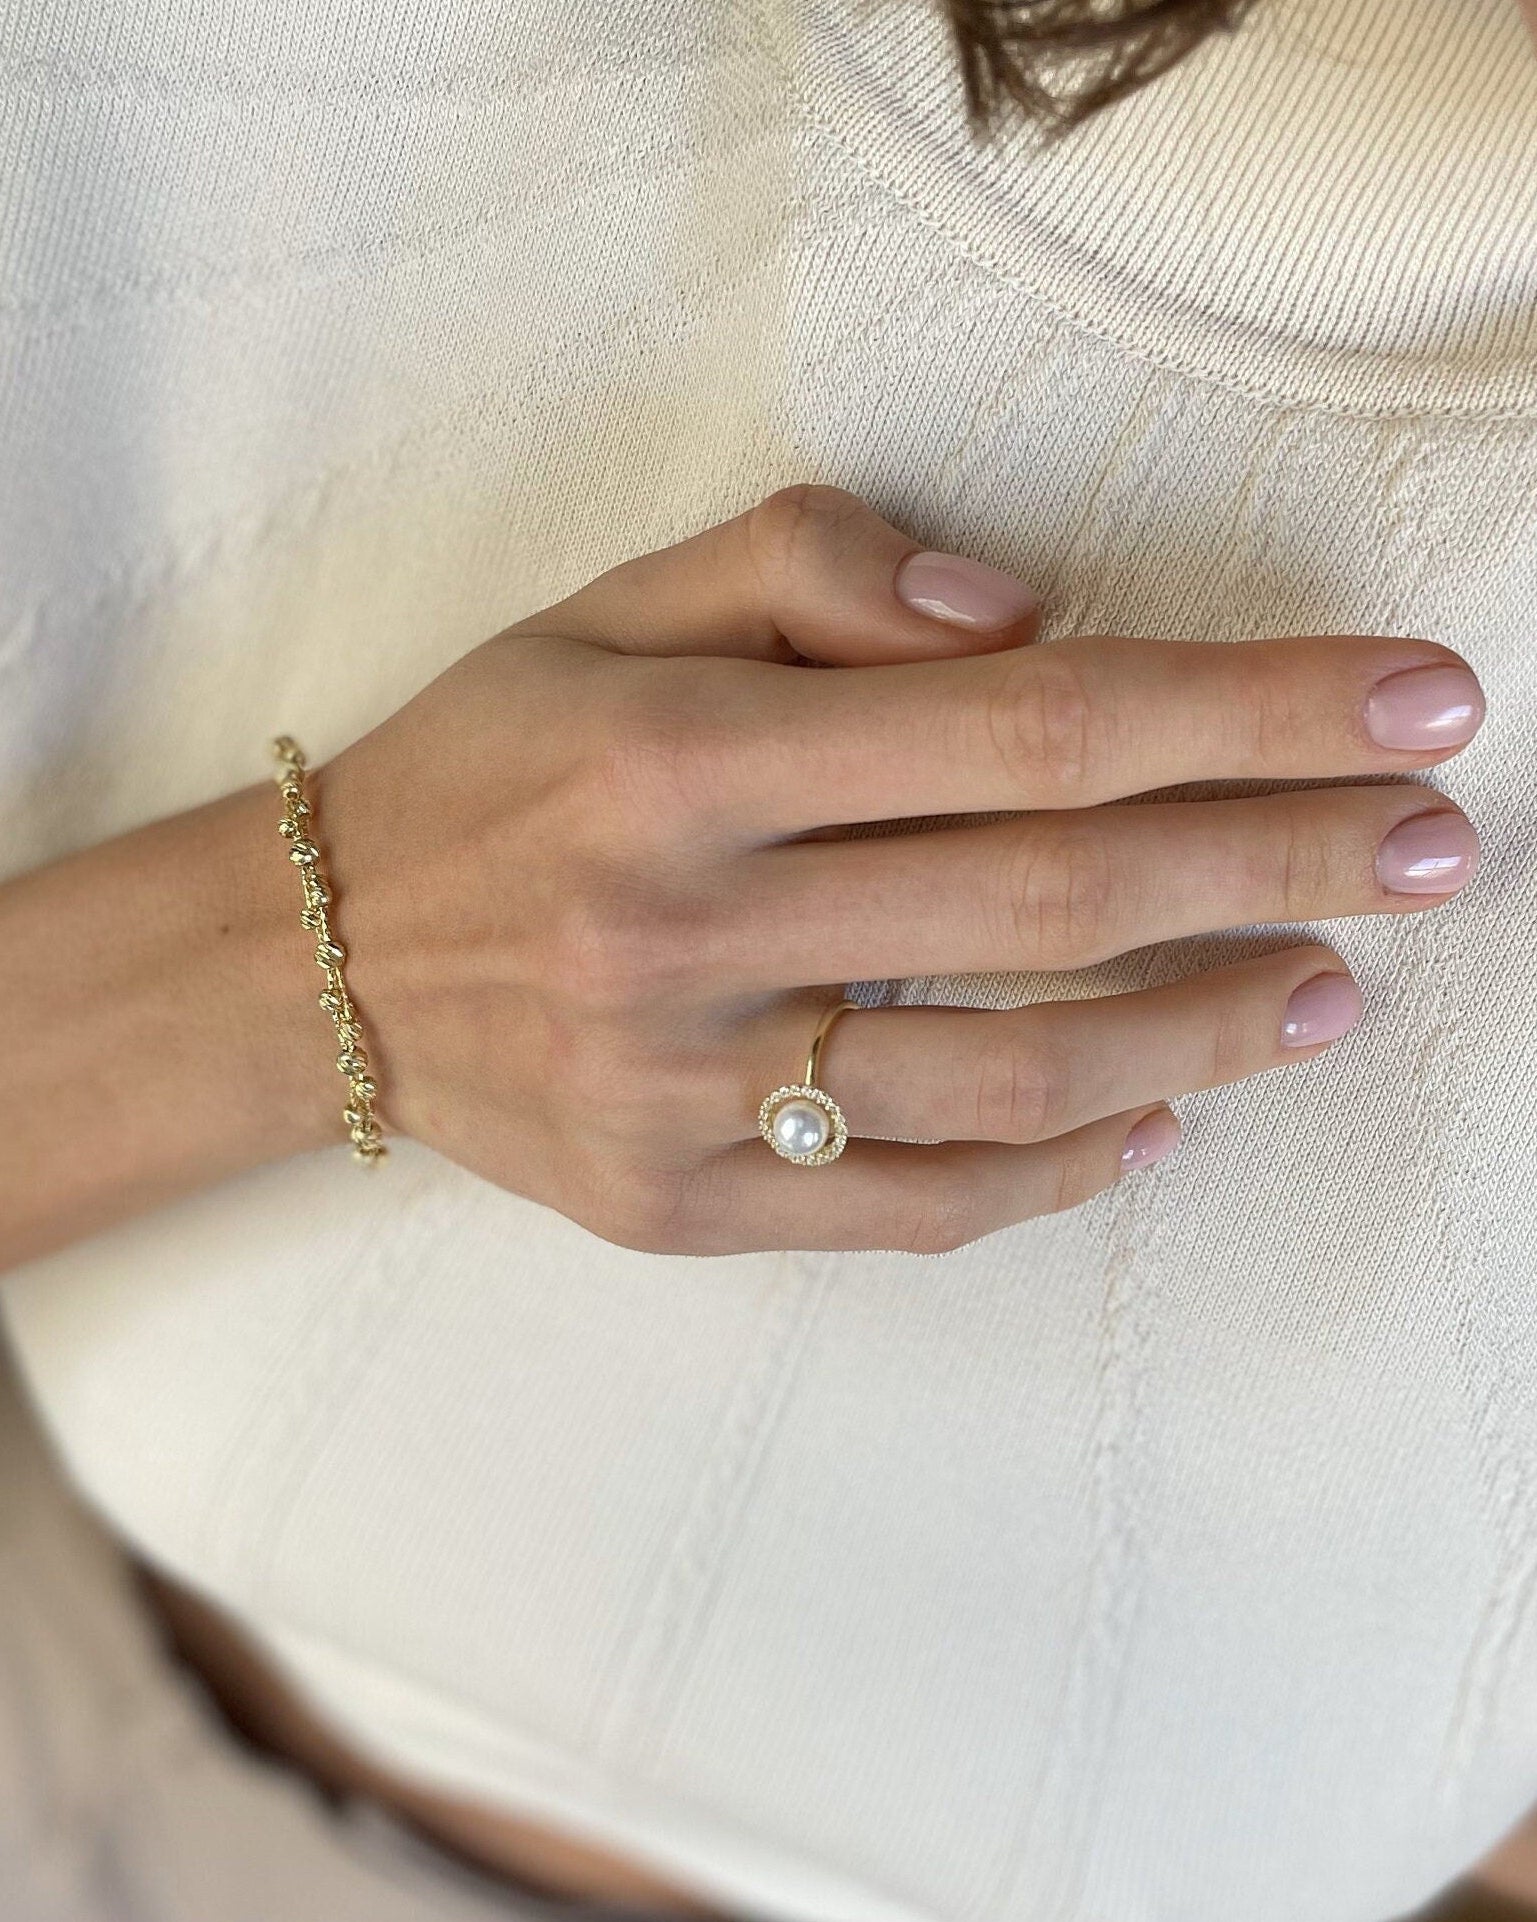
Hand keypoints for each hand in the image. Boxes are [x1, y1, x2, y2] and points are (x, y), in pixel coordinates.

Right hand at [321, 486, 1484, 1254]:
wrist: (318, 962)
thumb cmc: (489, 764)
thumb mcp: (616, 607)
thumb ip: (819, 566)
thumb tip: (1034, 616)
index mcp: (684, 755)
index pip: (1031, 725)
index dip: (1246, 710)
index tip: (1411, 703)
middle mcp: (690, 928)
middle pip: (1057, 896)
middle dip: (1283, 860)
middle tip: (1442, 843)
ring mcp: (687, 1092)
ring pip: (1008, 1070)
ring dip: (1204, 1031)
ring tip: (1332, 987)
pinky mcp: (681, 1208)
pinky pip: (914, 1203)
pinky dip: (1059, 1166)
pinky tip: (1157, 1120)